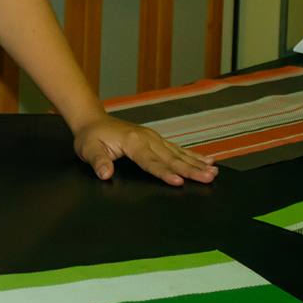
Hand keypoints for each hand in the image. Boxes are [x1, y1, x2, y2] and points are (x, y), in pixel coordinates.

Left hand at [72, 116, 216, 185]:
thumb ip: (98, 161)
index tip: (179, 181)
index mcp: (132, 141)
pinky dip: (194, 155)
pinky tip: (208, 160)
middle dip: (191, 169)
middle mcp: (147, 138)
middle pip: (171, 158)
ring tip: (214, 171)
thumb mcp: (88, 149)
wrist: (93, 120)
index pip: (151, 161)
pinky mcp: (157, 140)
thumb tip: (105, 173)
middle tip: (208, 178)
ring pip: (179, 153)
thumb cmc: (91, 137)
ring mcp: (154, 138)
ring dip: (197, 163)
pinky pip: (178, 149)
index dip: (165, 172)